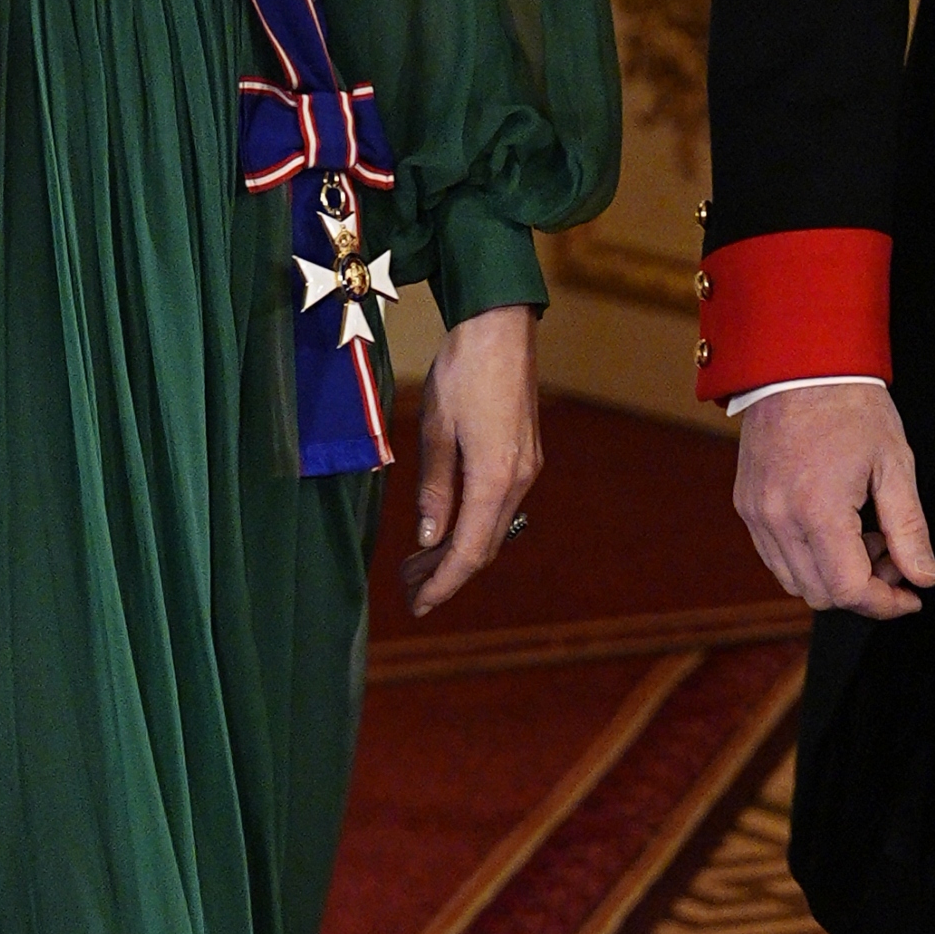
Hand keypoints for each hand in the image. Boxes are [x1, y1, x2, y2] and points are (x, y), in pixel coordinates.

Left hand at [402, 303, 540, 616]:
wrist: (500, 328)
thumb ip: (434, 489)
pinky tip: (445, 525)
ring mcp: (526, 468)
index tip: (418, 605)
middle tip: (408, 590)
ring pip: (492, 528)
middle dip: (445, 574)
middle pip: (483, 547)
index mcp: (495, 479)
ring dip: (456, 550)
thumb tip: (428, 536)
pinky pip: (498, 507)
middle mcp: (519, 481)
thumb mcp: (435, 431)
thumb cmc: (462, 372)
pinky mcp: (525, 455)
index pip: (468, 552)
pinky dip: (470, 525)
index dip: (442, 584)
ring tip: (418, 563)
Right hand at [734, 382, 934, 620]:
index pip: (850, 590)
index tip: (912, 597)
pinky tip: (835, 528)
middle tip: (894, 558)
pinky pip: (776, 557)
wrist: (798, 365)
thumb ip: (910, 529)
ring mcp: (757, 515)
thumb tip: (925, 578)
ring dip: (835, 577)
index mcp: (818, 510)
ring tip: (865, 538)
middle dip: (864, 590)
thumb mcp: (895, 465)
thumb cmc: (850, 406)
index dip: (886, 605)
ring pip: (796, 582)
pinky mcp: (747, 506)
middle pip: (821, 595)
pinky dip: (809, 559)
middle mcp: (779, 520)